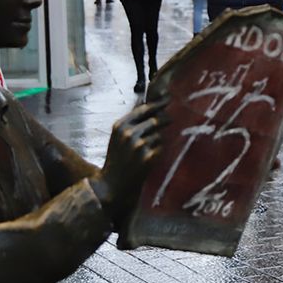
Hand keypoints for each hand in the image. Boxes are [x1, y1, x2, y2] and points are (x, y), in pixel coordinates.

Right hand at [95, 99, 169, 214]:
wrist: (113, 183)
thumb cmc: (117, 158)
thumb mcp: (118, 136)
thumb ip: (132, 122)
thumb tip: (149, 105)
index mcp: (120, 126)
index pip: (143, 109)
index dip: (158, 104)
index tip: (168, 99)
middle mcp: (129, 133)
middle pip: (156, 120)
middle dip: (165, 119)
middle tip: (169, 119)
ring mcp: (139, 145)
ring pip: (159, 135)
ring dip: (157, 140)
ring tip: (145, 150)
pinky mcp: (148, 157)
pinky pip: (160, 147)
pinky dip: (157, 151)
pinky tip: (147, 158)